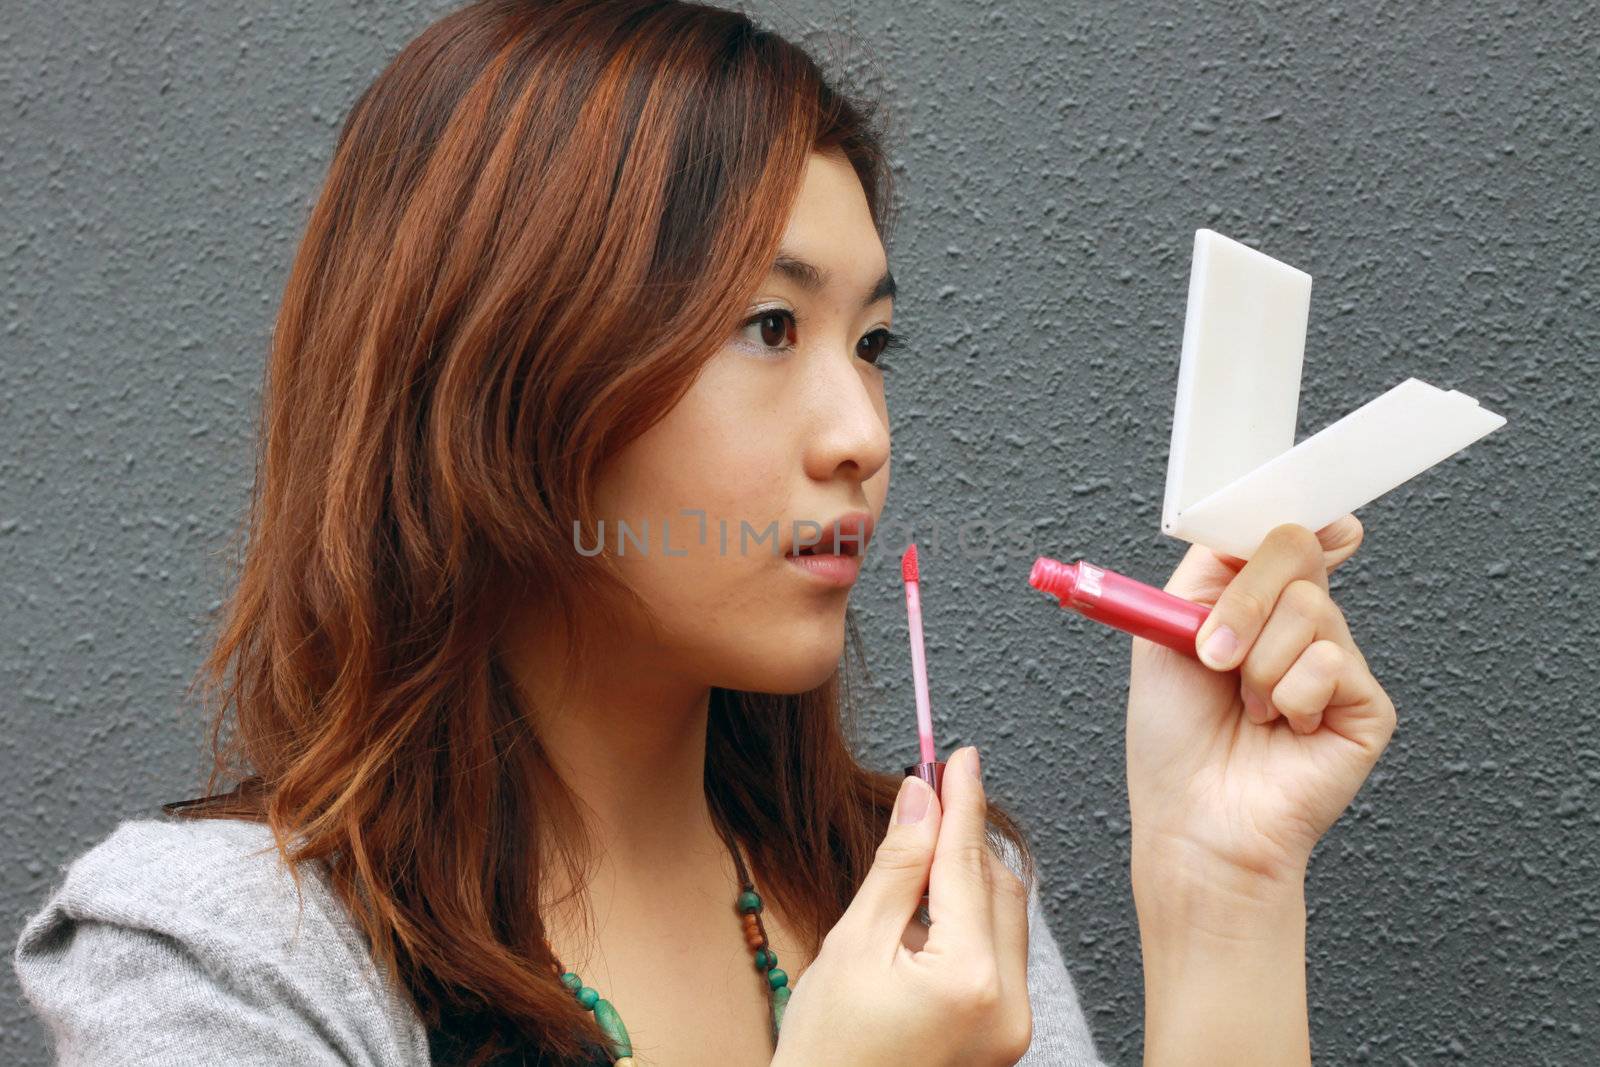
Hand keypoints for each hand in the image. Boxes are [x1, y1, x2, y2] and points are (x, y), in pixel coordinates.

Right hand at [772, 746, 1032, 1066]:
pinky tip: (923, 926)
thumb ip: (895, 867)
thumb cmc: (825, 1052)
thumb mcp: (852, 945)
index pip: (968, 863)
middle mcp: (1009, 1007)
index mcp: (969, 980)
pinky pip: (1000, 958)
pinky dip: (968, 926)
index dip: (962, 801)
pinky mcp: (1004, 1040)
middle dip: (964, 841)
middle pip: (998, 888)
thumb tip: (921, 800)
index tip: (959, 756)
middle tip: (928, 798)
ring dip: (966, 883)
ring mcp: (1012, 1030)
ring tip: (909, 879)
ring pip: (1004, 920)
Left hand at [1126, 517, 1397, 893]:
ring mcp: (1336, 666)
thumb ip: (1209, 571)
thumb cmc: (1173, 741)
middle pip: (1296, 555)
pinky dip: (1289, 697)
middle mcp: (1299, 630)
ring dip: (1257, 664)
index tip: (1310, 519)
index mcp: (1253, 607)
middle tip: (1213, 655)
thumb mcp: (1163, 632)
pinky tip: (1283, 729)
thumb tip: (1257, 527)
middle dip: (1244, 602)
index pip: (1284, 540)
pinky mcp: (1366, 706)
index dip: (1296, 523)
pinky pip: (1330, 663)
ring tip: (1249, 709)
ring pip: (1311, 610)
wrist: (1193, 819)